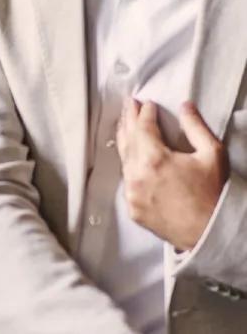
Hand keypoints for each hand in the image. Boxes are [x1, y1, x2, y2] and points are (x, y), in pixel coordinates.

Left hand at [116, 99, 229, 250]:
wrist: (210, 233)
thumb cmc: (213, 195)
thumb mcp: (211, 155)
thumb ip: (195, 127)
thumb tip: (185, 107)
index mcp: (154, 159)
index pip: (143, 128)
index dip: (145, 113)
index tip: (147, 103)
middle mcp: (136, 175)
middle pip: (128, 140)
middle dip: (129, 120)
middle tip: (129, 106)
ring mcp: (132, 193)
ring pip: (124, 160)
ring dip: (126, 141)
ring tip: (126, 125)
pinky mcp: (132, 208)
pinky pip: (127, 181)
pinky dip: (129, 166)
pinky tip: (130, 157)